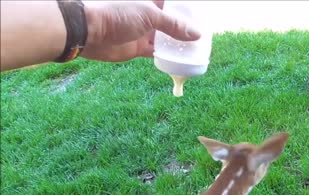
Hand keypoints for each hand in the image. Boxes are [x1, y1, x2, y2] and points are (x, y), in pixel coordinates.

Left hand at [81, 1, 200, 61]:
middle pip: (171, 21)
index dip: (186, 9)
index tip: (200, 18)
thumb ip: (174, 25)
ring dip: (178, 44)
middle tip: (201, 36)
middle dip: (185, 28)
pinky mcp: (137, 47)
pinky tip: (180, 60)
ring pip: (165, 37)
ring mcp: (142, 30)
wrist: (90, 32)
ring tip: (195, 50)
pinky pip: (157, 52)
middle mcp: (147, 13)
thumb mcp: (150, 15)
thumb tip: (197, 34)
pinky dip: (167, 56)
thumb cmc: (117, 14)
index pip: (173, 3)